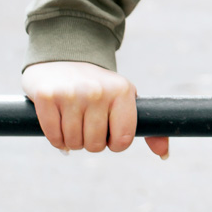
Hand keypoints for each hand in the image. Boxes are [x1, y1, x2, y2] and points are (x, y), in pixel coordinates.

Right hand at [23, 61, 165, 158]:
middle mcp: (98, 91)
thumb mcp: (126, 100)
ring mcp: (72, 93)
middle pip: (95, 145)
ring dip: (72, 140)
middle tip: (87, 122)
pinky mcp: (47, 96)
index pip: (122, 141)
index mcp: (122, 91)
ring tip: (73, 120)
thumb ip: (148, 128)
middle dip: (91, 141)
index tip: (109, 130)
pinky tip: (59, 122)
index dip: (114, 143)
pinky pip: (53, 137)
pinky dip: (55, 138)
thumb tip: (164, 154)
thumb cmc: (100, 87)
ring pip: (73, 143)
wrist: (64, 57)